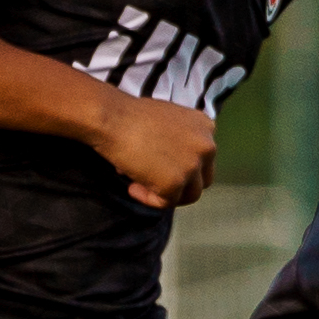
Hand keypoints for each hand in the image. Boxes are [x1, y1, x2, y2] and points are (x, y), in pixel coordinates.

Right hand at [93, 95, 216, 209]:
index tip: (161, 166)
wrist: (111, 117)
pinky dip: (148, 199)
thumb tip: (168, 164)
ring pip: (190, 195)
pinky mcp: (175, 183)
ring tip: (140, 184)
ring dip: (167, 194)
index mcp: (205, 127)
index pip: (204, 158)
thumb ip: (178, 140)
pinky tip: (132, 187)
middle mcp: (207, 146)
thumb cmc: (130, 115)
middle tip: (155, 182)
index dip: (182, 166)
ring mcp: (192, 165)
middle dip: (181, 184)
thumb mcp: (167, 120)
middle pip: (202, 179)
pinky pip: (166, 202)